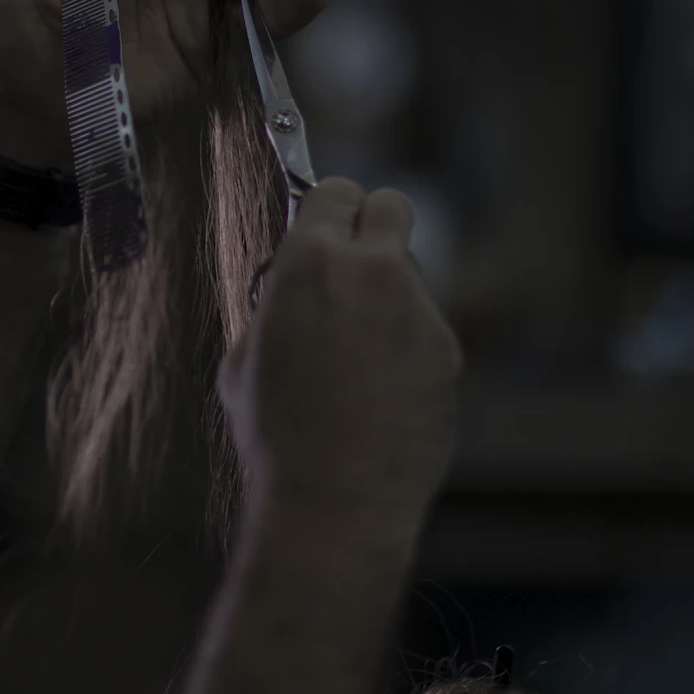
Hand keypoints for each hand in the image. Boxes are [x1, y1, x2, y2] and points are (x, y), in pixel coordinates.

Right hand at [218, 178, 462, 520]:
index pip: (334, 191)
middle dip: (372, 225)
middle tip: (353, 264)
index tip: (322, 232)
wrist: (335, 502)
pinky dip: (407, 347)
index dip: (327, 211)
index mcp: (311, 261)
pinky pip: (425, 329)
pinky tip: (382, 395)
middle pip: (391, 206)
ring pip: (410, 275)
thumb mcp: (245, 357)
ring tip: (358, 358)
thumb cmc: (274, 433)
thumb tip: (291, 294)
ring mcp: (419, 310)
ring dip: (388, 295)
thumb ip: (276, 306)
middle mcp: (374, 271)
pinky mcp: (448, 352)